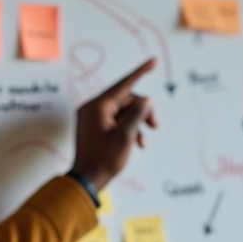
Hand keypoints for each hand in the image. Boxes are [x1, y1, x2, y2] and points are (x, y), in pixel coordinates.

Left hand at [71, 59, 157, 190]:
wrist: (87, 180)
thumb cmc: (104, 159)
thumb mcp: (126, 136)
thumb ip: (137, 115)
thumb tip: (146, 100)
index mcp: (97, 106)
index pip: (123, 84)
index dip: (140, 72)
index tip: (154, 61)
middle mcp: (93, 108)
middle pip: (125, 100)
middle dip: (142, 111)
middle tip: (155, 125)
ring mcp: (93, 118)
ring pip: (123, 112)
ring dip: (137, 123)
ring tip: (145, 140)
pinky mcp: (95, 127)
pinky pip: (116, 121)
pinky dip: (128, 129)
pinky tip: (138, 143)